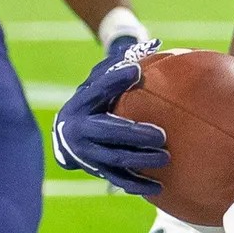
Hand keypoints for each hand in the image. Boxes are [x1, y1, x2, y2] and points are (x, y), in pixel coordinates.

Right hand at [49, 41, 165, 197]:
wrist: (68, 134)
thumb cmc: (94, 101)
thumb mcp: (98, 82)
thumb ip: (119, 67)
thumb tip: (153, 45)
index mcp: (80, 105)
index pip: (97, 90)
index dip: (114, 81)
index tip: (136, 71)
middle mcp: (79, 131)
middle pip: (108, 132)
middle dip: (134, 134)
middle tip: (160, 134)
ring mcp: (88, 154)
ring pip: (114, 159)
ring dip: (140, 160)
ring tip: (165, 158)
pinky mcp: (97, 170)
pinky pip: (118, 179)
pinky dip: (137, 184)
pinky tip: (159, 187)